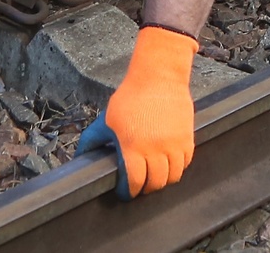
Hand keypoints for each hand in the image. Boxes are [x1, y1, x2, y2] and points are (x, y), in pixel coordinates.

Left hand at [82, 26, 199, 195]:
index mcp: (134, 147)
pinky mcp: (188, 137)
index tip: (125, 192)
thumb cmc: (132, 97)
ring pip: (173, 176)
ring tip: (155, 176)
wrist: (159, 76)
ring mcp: (175, 144)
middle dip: (146, 188)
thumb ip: (94, 140)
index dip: (129, 192)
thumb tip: (81, 156)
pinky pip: (186, 162)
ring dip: (163, 180)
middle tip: (140, 185)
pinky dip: (177, 167)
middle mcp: (156, 149)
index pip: (135, 183)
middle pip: (156, 183)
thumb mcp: (107, 119)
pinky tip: (169, 163)